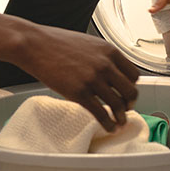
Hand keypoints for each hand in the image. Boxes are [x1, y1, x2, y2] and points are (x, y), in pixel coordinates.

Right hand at [17, 24, 140, 130]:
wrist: (35, 45)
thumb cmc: (56, 43)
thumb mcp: (88, 43)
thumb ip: (102, 57)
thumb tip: (110, 72)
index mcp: (109, 51)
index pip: (134, 74)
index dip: (133, 87)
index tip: (128, 93)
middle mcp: (105, 65)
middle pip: (130, 91)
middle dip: (130, 104)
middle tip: (126, 109)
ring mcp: (93, 80)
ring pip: (118, 105)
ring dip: (121, 118)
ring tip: (119, 123)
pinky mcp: (79, 93)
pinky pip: (101, 114)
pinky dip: (108, 124)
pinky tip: (108, 127)